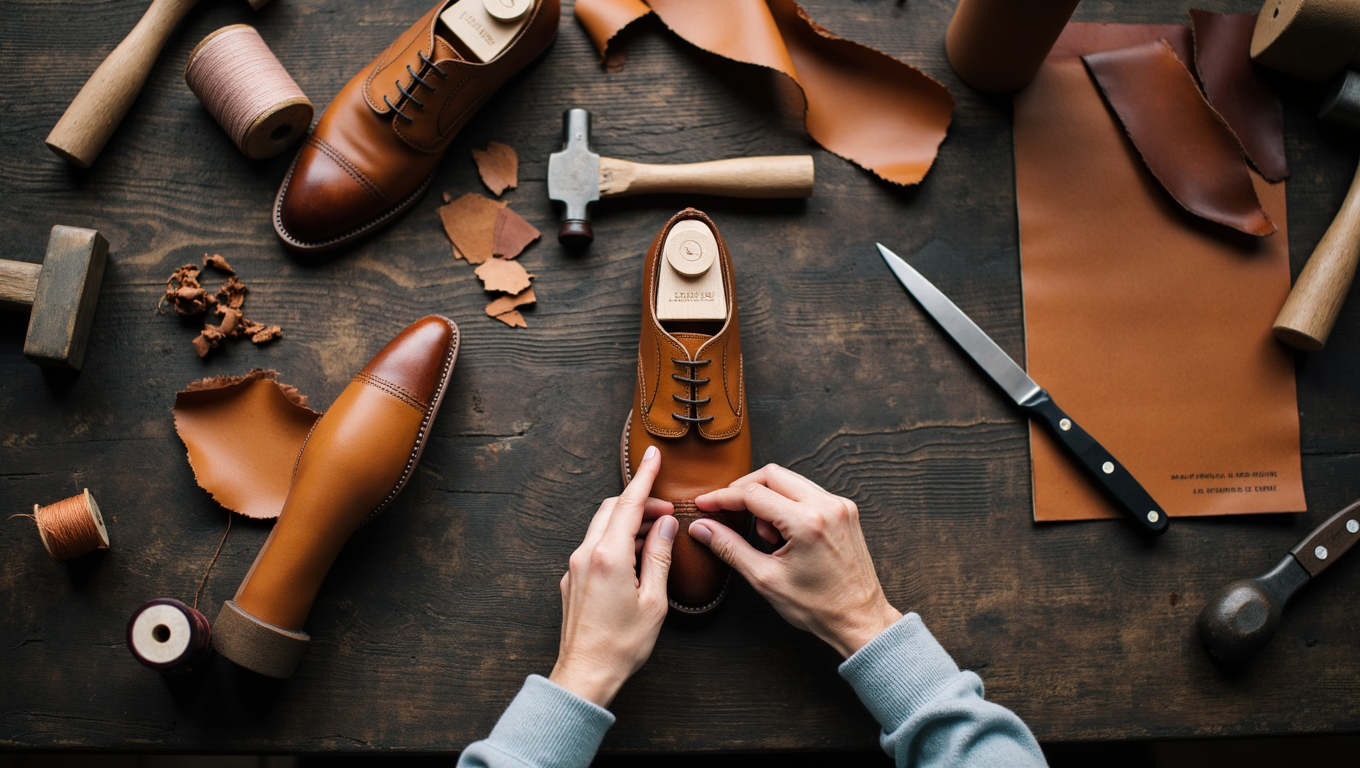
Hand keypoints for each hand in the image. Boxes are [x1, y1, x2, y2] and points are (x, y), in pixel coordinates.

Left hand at [549, 445, 677, 706]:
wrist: (585, 674)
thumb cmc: (622, 644)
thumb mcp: (654, 599)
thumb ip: (659, 555)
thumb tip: (666, 524)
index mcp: (608, 555)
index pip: (629, 503)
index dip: (645, 477)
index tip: (653, 455)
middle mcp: (586, 554)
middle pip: (612, 509)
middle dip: (640, 502)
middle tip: (667, 510)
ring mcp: (575, 567)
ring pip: (602, 526)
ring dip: (628, 522)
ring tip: (656, 535)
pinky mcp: (572, 580)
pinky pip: (594, 546)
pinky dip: (616, 540)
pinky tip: (635, 556)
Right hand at [690, 464, 901, 657]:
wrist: (860, 619)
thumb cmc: (818, 607)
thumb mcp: (765, 579)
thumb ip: (730, 548)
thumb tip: (702, 528)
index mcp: (807, 522)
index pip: (752, 494)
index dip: (722, 497)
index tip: (704, 504)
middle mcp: (827, 506)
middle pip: (771, 475)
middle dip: (743, 491)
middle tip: (728, 513)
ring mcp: (839, 505)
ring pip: (789, 480)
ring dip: (767, 498)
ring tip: (766, 536)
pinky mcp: (845, 510)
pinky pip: (806, 491)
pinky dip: (787, 503)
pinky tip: (783, 533)